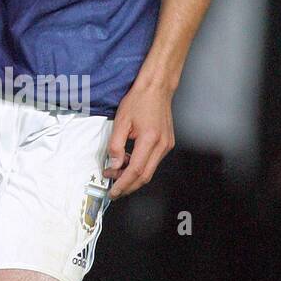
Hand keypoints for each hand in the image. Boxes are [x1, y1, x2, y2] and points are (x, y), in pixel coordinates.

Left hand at [102, 80, 174, 198]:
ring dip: (132, 176)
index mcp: (150, 139)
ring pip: (149, 171)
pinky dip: (139, 166)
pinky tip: (127, 161)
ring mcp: (166, 145)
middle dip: (128, 186)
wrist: (156, 88)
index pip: (135, 171)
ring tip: (116, 171)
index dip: (123, 184)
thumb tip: (114, 164)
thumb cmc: (140, 100)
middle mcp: (162, 145)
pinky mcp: (167, 144)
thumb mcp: (121, 121)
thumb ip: (115, 145)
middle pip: (144, 176)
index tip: (113, 192)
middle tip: (114, 189)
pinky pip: (152, 162)